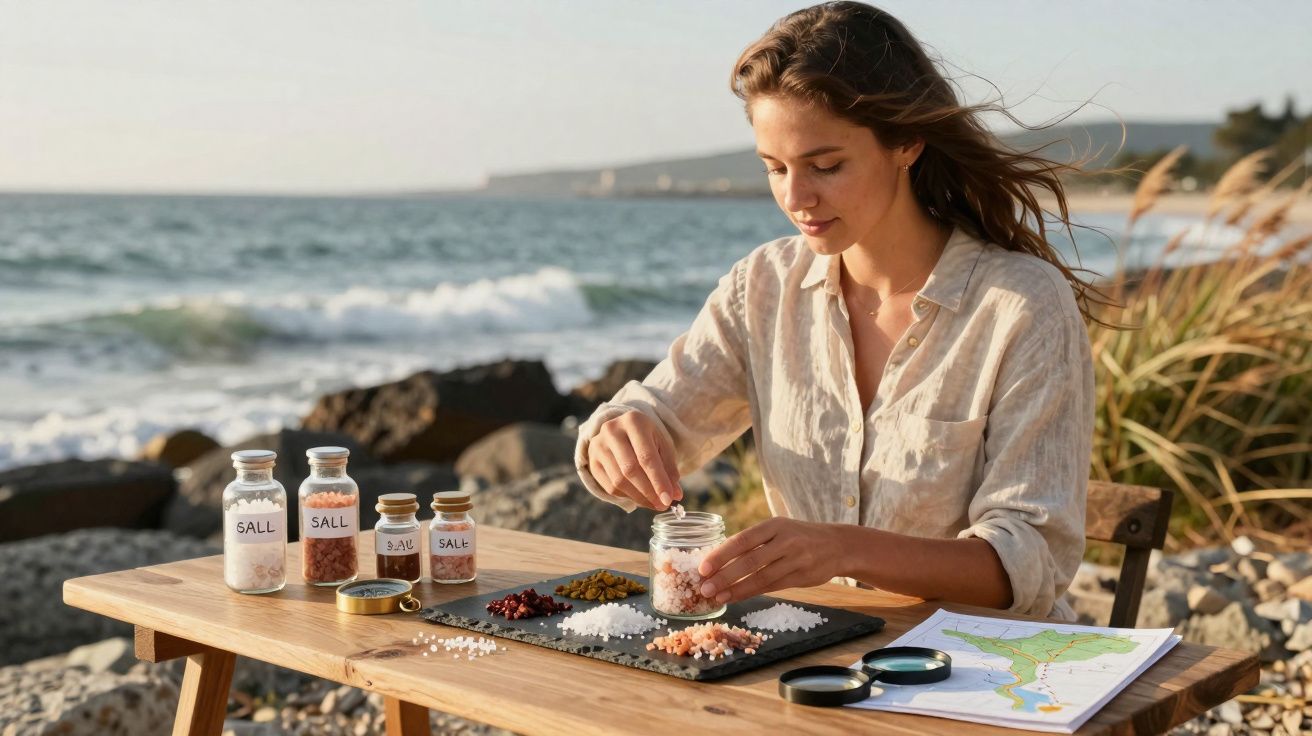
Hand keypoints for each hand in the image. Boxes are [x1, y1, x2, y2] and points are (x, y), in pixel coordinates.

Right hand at [586, 411, 682, 510]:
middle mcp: (612, 431)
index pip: (646, 456)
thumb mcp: (661, 446)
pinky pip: (610, 487)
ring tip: (654, 503)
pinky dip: (627, 496)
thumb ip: (669, 469)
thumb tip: (675, 495)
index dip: (658, 480)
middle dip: (649, 491)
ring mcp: (598, 446)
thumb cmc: (646, 439)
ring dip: (639, 497)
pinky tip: (639, 497)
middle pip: (630, 469)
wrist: (621, 431)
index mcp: (633, 421)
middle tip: (662, 505)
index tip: (669, 499)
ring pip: (619, 481)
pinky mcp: (592, 461)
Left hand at [696, 517, 839, 603]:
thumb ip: (754, 542)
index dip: (721, 554)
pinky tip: (736, 597)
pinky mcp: (802, 576)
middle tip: (704, 587)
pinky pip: (772, 587)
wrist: (838, 545)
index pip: (743, 540)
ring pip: (761, 577)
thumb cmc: (799, 537)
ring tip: (717, 597)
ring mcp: (796, 559)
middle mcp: (786, 540)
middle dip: (725, 576)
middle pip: (750, 560)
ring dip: (736, 589)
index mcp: (775, 525)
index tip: (703, 567)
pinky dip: (751, 593)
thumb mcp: (779, 530)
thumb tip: (719, 558)